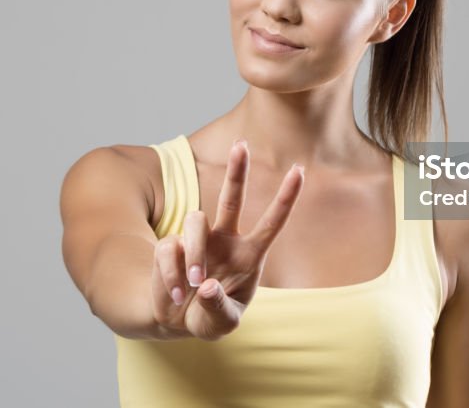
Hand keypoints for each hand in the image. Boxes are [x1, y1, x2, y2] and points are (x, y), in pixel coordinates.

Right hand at [150, 139, 303, 340]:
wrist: (176, 322)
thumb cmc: (210, 317)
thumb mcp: (223, 324)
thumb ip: (219, 308)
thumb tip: (206, 285)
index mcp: (249, 255)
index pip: (272, 222)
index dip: (286, 197)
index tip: (299, 170)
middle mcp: (224, 240)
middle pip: (232, 198)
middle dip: (237, 171)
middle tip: (241, 145)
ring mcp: (197, 240)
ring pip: (195, 221)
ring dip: (194, 254)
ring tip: (193, 283)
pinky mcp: (170, 245)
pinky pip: (169, 249)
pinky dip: (170, 275)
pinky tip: (174, 295)